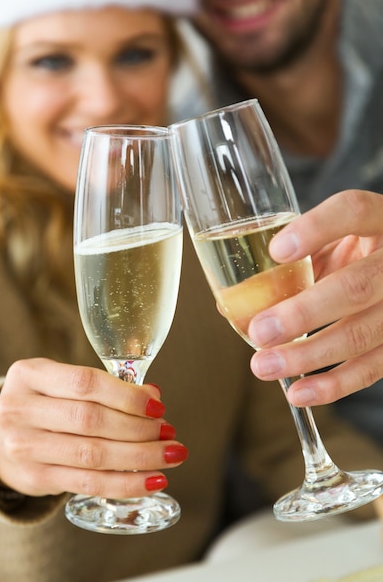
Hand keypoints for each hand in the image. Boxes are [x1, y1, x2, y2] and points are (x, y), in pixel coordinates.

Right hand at [0, 358, 186, 498]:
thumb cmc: (43, 403)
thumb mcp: (60, 382)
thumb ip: (103, 386)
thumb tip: (154, 397)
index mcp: (30, 374)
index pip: (86, 383)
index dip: (127, 396)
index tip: (158, 406)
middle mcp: (20, 409)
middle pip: (92, 420)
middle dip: (139, 428)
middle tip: (169, 432)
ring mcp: (23, 446)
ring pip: (93, 455)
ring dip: (140, 457)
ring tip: (170, 455)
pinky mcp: (33, 478)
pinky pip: (87, 484)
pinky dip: (125, 483)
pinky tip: (152, 480)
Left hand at [248, 190, 382, 406]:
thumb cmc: (359, 249)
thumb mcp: (339, 236)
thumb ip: (301, 256)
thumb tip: (236, 299)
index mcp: (380, 219)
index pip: (354, 211)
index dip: (317, 228)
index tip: (276, 249)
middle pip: (357, 285)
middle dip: (304, 313)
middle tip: (260, 330)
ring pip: (364, 332)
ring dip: (310, 355)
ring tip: (265, 366)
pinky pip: (374, 366)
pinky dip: (335, 384)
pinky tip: (299, 393)